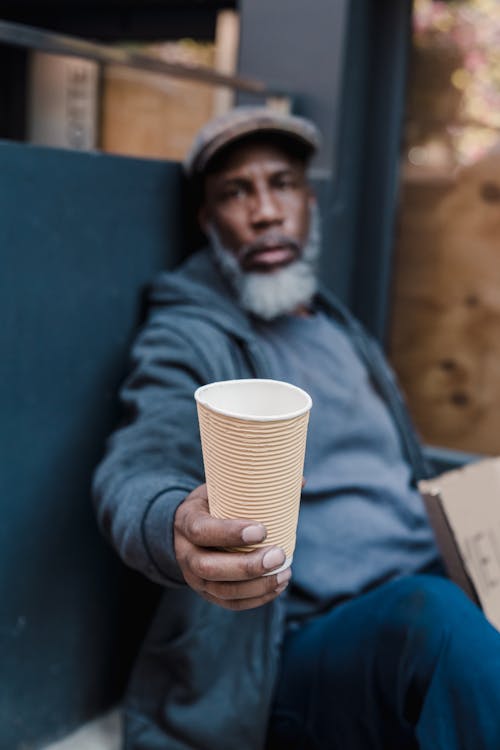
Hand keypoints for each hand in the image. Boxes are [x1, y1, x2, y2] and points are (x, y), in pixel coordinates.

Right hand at [174, 483, 291, 610]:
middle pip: (209, 567)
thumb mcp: (221, 488)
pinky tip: (278, 585)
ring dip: (256, 586)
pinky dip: (256, 598)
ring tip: (284, 573)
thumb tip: (300, 481)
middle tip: (279, 555)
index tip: (262, 529)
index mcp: (186, 521)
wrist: (186, 527)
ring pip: (221, 590)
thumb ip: (254, 484)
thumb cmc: (212, 504)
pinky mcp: (206, 593)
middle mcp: (185, 552)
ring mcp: (193, 577)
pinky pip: (230, 603)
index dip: (230, 533)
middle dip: (247, 566)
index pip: (201, 530)